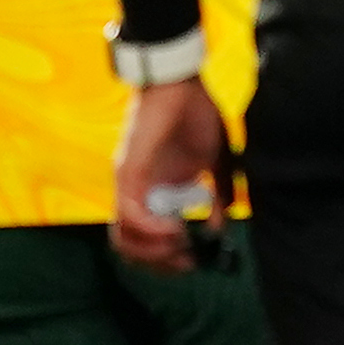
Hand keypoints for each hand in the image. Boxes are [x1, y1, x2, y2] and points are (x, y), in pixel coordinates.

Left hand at [111, 80, 232, 271]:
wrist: (181, 81)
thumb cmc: (196, 112)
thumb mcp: (216, 159)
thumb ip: (219, 193)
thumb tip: (221, 225)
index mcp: (157, 190)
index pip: (147, 238)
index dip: (168, 257)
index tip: (195, 259)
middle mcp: (137, 192)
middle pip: (130, 248)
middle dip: (159, 264)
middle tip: (187, 262)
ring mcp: (129, 183)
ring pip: (122, 238)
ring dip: (153, 252)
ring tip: (180, 246)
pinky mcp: (128, 171)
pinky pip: (129, 214)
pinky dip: (152, 230)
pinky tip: (177, 229)